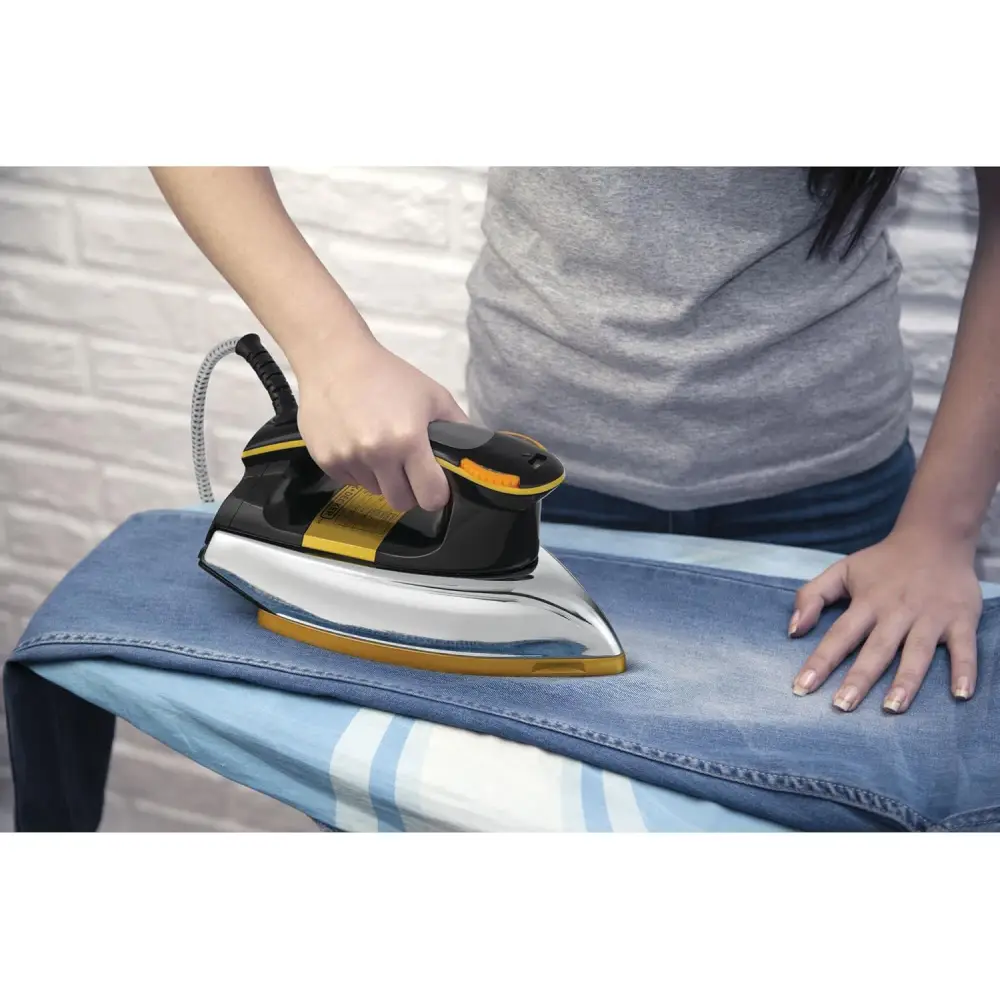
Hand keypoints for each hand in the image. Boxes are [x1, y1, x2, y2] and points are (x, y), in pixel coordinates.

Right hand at [296, 337, 467, 512]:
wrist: (334, 359)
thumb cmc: (389, 375)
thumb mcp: (434, 395)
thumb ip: (459, 427)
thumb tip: (476, 456)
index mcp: (408, 440)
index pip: (430, 496)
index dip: (436, 493)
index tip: (434, 483)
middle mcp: (377, 455)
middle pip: (401, 502)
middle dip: (409, 489)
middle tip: (407, 467)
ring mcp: (348, 459)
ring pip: (375, 491)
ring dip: (382, 478)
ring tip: (379, 447)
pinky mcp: (325, 460)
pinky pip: (351, 481)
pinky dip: (359, 470)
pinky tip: (357, 442)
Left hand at [788, 528, 981, 712]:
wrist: (936, 537)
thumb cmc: (883, 562)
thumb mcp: (842, 570)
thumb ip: (812, 596)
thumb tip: (792, 630)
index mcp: (867, 602)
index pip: (839, 636)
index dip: (819, 662)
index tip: (802, 688)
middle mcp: (897, 612)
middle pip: (875, 649)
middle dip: (858, 679)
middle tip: (842, 707)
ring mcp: (930, 617)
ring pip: (916, 652)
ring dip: (906, 680)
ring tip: (892, 708)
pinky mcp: (961, 619)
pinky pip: (964, 648)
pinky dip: (965, 671)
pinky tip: (961, 695)